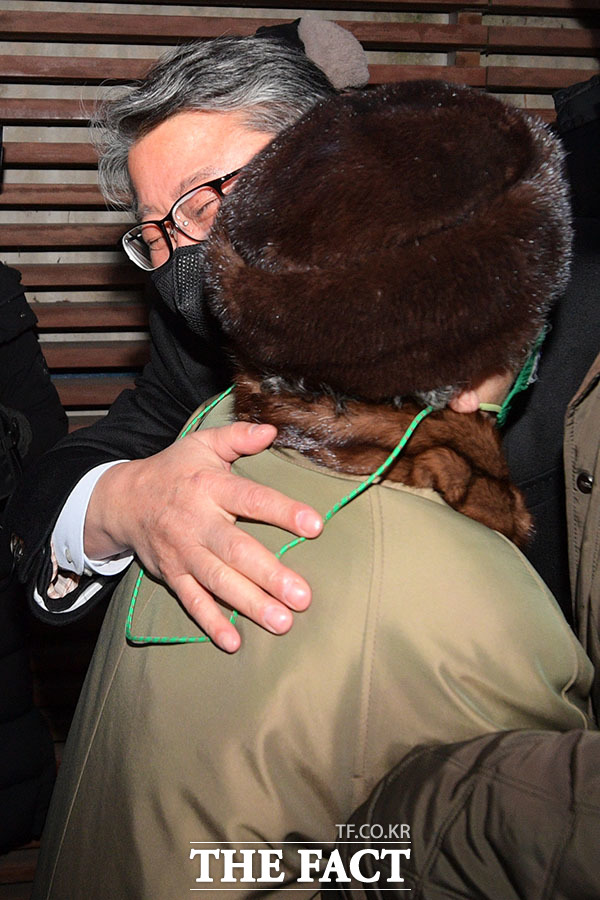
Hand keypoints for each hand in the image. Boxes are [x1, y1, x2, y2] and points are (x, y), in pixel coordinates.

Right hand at [84, 422, 322, 651]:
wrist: (123, 500)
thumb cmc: (175, 471)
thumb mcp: (202, 444)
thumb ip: (238, 436)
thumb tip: (272, 430)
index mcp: (210, 487)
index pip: (251, 498)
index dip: (283, 511)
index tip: (315, 526)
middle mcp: (197, 522)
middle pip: (236, 550)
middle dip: (270, 575)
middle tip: (302, 597)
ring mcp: (183, 552)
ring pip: (218, 581)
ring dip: (250, 604)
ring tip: (282, 623)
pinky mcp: (173, 575)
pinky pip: (192, 601)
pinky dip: (211, 622)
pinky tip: (234, 642)